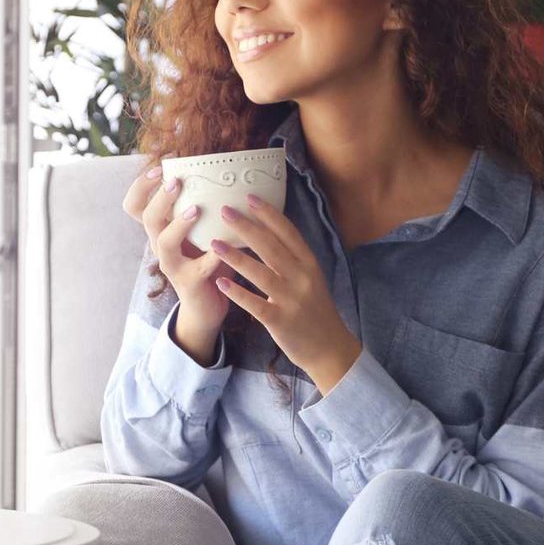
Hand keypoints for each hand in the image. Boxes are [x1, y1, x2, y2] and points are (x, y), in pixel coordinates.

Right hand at [121, 163, 237, 332]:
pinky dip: (212, 255)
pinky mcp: (190, 283)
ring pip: (163, 242)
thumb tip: (223, 167)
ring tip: (195, 210)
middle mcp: (160, 245)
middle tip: (176, 181)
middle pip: (146, 217)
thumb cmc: (206, 259)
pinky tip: (224, 244)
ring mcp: (172, 265)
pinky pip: (199, 267)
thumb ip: (204, 205)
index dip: (140, 185)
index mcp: (159, 229)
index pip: (135, 204)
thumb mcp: (199, 230)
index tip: (160, 166)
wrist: (206, 305)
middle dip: (160, 197)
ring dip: (178, 224)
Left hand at [210, 194, 361, 392]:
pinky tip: (219, 282)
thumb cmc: (316, 310)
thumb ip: (292, 257)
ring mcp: (291, 299)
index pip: (288, 232)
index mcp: (309, 264)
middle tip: (224, 210)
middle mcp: (302, 278)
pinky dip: (237, 292)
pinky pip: (255, 304)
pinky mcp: (280, 321)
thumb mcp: (311, 278)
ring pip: (260, 273)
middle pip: (271, 247)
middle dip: (246, 227)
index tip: (250, 196)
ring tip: (213, 242)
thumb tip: (269, 231)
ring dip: (235, 256)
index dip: (268, 214)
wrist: (330, 348)